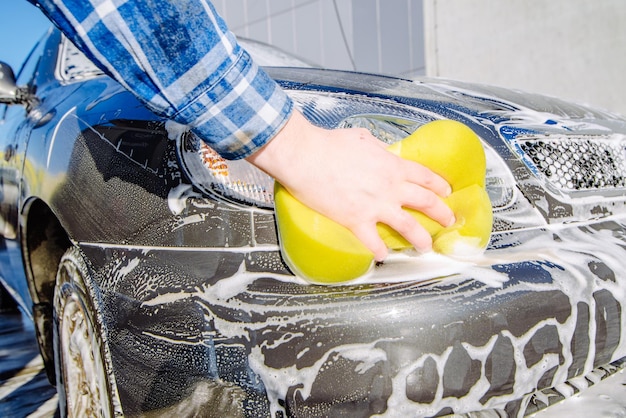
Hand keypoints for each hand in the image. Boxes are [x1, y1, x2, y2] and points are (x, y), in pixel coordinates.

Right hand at [247, 110, 454, 261]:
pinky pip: (373, 241)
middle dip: (442, 213)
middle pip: (426, 202)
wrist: (305, 156)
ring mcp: (375, 206)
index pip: (425, 176)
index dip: (439, 185)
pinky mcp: (356, 221)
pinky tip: (383, 256)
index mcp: (392, 165)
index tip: (446, 192)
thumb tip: (379, 152)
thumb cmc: (328, 144)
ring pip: (408, 226)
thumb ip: (376, 148)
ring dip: (421, 238)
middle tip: (448, 221)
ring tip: (426, 246)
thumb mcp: (361, 138)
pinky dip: (380, 251)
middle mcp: (390, 187)